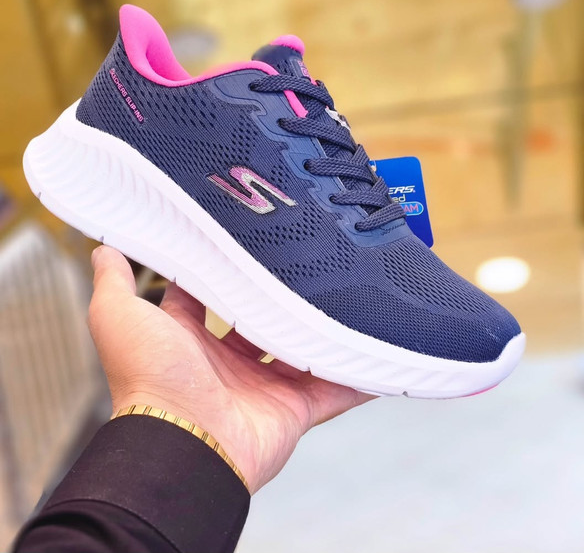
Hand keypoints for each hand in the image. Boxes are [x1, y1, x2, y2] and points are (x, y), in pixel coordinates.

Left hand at [89, 245, 372, 492]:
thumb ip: (114, 280)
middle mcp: (229, 361)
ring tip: (351, 294)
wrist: (183, 444)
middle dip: (284, 295)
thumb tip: (104, 247)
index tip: (253, 237)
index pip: (214, 294)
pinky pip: (336, 389)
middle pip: (265, 319)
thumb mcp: (120, 316)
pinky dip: (358, 375)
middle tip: (311, 260)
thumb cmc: (148, 379)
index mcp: (192, 337)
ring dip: (324, 329)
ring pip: (304, 350)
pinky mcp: (295, 408)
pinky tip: (380, 351)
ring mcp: (265, 385)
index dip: (229, 267)